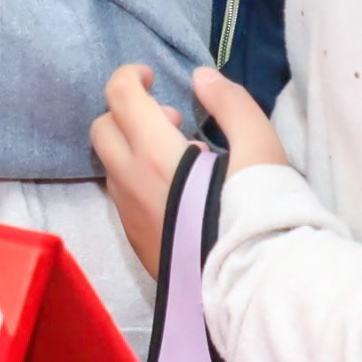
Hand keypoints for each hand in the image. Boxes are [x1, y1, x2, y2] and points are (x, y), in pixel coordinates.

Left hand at [91, 63, 284, 278]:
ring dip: (134, 148)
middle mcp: (129, 184)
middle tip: (171, 119)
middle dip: (126, 113)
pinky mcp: (136, 243)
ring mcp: (128, 217)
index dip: (130, 76)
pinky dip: (139, 179)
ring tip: (184, 158)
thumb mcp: (260, 147)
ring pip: (111, 166)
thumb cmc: (259, 212)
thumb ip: (231, 104)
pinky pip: (123, 197)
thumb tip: (201, 77)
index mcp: (154, 154)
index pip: (119, 97)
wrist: (254, 285)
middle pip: (102, 130)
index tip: (152, 76)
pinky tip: (180, 193)